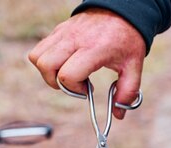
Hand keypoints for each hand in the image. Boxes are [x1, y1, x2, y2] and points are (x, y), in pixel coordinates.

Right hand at [28, 8, 145, 118]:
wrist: (122, 10)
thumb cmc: (127, 39)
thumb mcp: (133, 67)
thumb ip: (127, 92)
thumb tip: (118, 114)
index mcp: (93, 49)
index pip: (67, 75)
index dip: (74, 89)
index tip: (87, 89)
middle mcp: (74, 39)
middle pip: (46, 66)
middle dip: (56, 83)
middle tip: (74, 83)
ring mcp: (63, 33)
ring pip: (37, 57)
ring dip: (48, 72)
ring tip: (67, 73)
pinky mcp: (58, 30)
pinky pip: (40, 48)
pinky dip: (46, 60)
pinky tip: (65, 62)